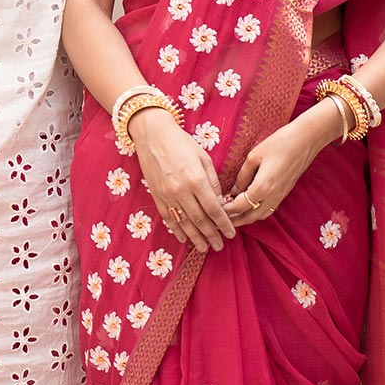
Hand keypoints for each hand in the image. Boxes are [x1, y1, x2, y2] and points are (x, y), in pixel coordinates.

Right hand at [130, 108, 235, 252]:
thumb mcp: (204, 158)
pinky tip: (184, 238)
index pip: (213, 209)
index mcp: (196, 180)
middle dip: (211, 235)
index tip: (231, 234)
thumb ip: (212, 182)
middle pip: (199, 220)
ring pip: (183, 223)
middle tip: (219, 246)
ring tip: (204, 248)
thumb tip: (220, 202)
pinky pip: (168, 218)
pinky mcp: (157, 196)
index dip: (223, 224)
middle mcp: (181, 191)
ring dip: (195, 238)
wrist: (152, 135)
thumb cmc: (181, 143)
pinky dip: (177, 230)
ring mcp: (167, 195)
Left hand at [223, 115, 321, 226]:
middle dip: (234, 220)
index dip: (226, 210)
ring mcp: (280, 196)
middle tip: (220, 218)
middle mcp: (272, 196)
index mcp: (262, 187)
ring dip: (246, 218)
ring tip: (233, 214)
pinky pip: (268, 209)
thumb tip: (233, 191)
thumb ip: (242, 176)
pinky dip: (257, 212)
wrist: (306, 140)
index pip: (240, 207)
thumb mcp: (253, 156)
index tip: (216, 209)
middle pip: (250, 217)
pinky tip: (249, 205)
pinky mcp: (285, 193)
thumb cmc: (279, 143)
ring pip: (260, 216)